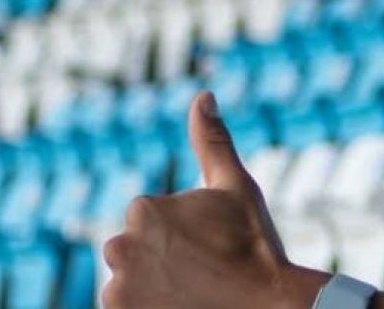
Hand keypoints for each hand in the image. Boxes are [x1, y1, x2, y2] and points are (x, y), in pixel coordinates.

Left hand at [101, 91, 326, 308]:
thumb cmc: (254, 246)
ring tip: (191, 294)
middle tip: (202, 273)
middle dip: (162, 261)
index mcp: (144, 210)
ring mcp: (117, 289)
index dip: (184, 235)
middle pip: (137, 252)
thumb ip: (212, 141)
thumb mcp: (237, 187)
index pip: (152, 221)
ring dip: (152, 287)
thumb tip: (203, 96)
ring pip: (130, 282)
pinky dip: (146, 308)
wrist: (266, 305)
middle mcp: (120, 247)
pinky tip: (180, 305)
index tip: (209, 248)